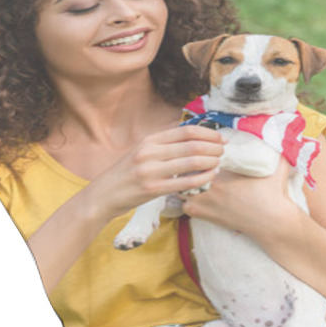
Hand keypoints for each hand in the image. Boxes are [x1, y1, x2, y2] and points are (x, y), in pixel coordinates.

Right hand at [99, 124, 224, 216]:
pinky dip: (202, 178)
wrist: (103, 196)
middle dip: (213, 146)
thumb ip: (163, 145)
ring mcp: (151, 171)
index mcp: (149, 140)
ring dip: (211, 161)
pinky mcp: (153, 189)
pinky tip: (210, 176)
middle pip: (192, 144)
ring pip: (191, 161)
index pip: (185, 130)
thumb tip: (191, 138)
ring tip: (219, 162)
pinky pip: (185, 182)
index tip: (219, 137)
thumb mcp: (141, 152)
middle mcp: (150, 152)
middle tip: (223, 150)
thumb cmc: (126, 174)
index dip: (207, 132)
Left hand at [180, 157, 296, 235]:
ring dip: (185, 183)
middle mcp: (211, 184)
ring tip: (194, 180)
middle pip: (187, 169)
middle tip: (196, 166)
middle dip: (189, 166)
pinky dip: (187, 201)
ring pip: (182, 186)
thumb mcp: (278, 165)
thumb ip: (277, 148)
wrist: (273, 221)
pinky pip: (185, 205)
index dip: (201, 153)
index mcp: (224, 170)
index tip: (206, 154)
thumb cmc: (274, 194)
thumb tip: (282, 133)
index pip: (201, 155)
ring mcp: (204, 201)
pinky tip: (198, 198)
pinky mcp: (204, 215)